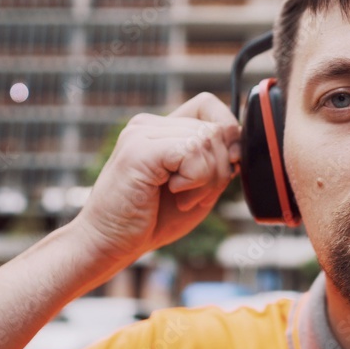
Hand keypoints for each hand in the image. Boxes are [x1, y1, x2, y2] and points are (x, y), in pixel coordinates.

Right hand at [71, 93, 240, 263]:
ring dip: (207, 180)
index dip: (228, 132)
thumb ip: (217, 159)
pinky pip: (192, 152)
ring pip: (207, 140)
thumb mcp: (198, 186)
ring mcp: (141, 133)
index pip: (208, 105)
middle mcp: (148, 124)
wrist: (109, 244)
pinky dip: (195, 180)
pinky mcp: (139, 150)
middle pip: (215, 128)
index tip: (226, 166)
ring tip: (181, 199)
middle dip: (220, 169)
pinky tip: (174, 193)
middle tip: (193, 196)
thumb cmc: (151, 220)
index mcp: (160, 128)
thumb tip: (240, 137)